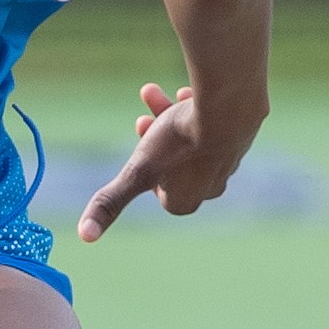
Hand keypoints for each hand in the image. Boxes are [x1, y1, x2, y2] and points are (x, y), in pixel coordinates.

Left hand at [78, 82, 260, 241]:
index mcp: (189, 200)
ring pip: (191, 137)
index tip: (140, 152)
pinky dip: (194, 109)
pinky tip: (186, 91)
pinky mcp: (244, 131)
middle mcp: (214, 185)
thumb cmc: (180, 142)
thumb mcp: (136, 171)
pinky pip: (213, 121)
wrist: (226, 106)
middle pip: (173, 161)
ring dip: (167, 118)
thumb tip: (85, 237)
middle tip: (141, 119)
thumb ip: (110, 203)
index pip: (158, 190)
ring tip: (152, 94)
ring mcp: (232, 157)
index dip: (145, 170)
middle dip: (152, 138)